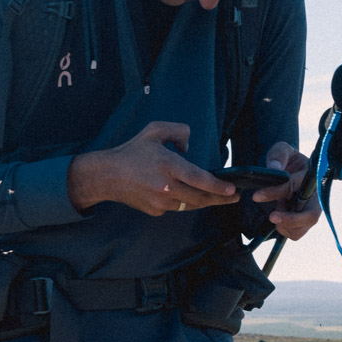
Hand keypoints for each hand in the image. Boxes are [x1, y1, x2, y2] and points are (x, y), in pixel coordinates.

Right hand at [69, 122, 240, 216]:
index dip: (218, 186)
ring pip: (190, 205)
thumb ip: (177, 132)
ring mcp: (161, 201)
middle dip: (220, 198)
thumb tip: (189, 147)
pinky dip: (184, 201)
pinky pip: (176, 207)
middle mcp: (165, 186)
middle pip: (200, 197)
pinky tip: (190, 196)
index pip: (199, 179)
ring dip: (206, 202)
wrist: (107, 176)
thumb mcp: (154, 131)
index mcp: (167, 165)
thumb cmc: (132, 152)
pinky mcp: (156, 210)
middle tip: (234, 197)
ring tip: (219, 198)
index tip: (232, 189)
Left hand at [252, 140, 320, 242]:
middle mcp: (315, 197)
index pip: (293, 186)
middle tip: (272, 217)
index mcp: (310, 176)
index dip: (274, 192)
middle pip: (311, 215)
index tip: (256, 196)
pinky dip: (284, 229)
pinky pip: (295, 233)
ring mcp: (312, 211)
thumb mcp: (282, 150)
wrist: (289, 169)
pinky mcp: (304, 222)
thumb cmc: (286, 160)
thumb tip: (274, 169)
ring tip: (274, 212)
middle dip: (290, 219)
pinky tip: (278, 216)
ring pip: (302, 228)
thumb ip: (278, 156)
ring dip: (285, 224)